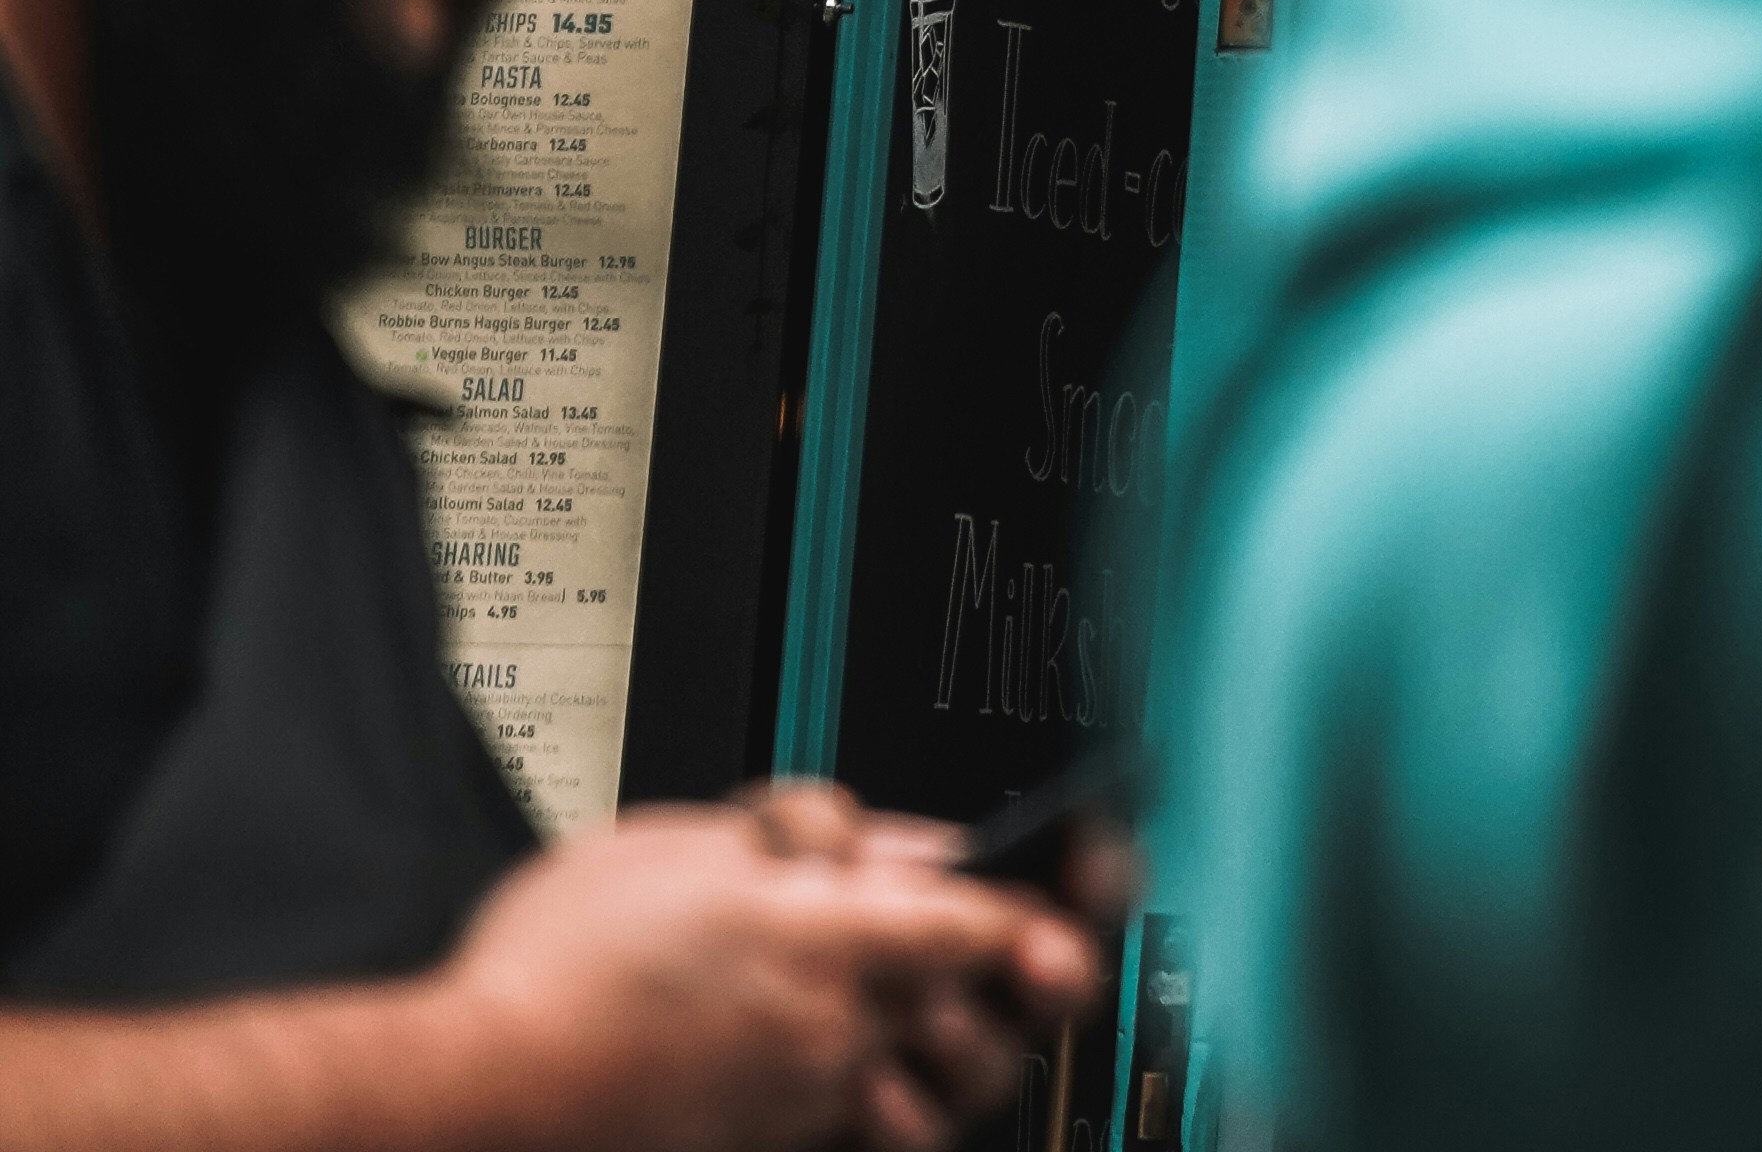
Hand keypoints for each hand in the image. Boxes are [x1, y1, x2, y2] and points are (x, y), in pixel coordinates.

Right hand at [439, 798, 1105, 1151]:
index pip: (977, 923)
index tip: (1088, 894)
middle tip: (1040, 946)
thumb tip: (855, 841)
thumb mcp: (673, 843)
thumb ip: (781, 833)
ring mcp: (798, 1101)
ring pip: (923, 1066)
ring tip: (934, 1003)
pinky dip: (874, 1087)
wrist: (480, 1103)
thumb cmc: (553, 974)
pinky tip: (853, 1058)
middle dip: (1016, 976)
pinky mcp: (766, 1143)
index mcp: (818, 937)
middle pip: (976, 1006)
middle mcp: (828, 1028)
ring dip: (946, 1034)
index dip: (1044, 907)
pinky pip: (856, 1113)